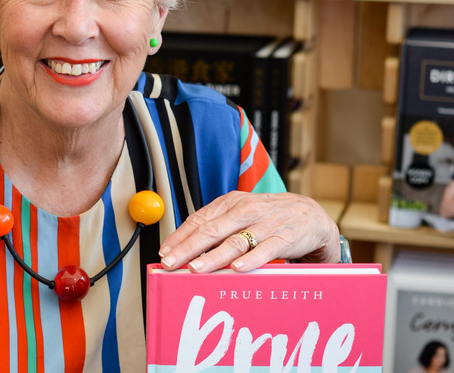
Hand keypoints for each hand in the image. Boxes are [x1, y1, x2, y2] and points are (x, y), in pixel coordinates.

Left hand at [158, 191, 340, 272]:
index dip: (179, 237)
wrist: (309, 214)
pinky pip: (266, 250)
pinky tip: (238, 269)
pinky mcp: (284, 237)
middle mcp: (244, 210)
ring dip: (213, 257)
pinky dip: (251, 259)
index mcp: (229, 203)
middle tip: (170, 263)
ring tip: (196, 269)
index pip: (198, 220)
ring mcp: (265, 223)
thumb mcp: (239, 214)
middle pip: (211, 231)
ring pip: (234, 241)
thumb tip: (183, 248)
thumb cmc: (267, 217)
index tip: (163, 254)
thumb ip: (215, 228)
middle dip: (187, 249)